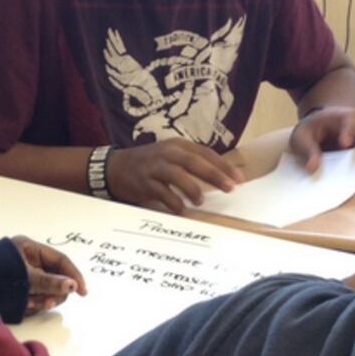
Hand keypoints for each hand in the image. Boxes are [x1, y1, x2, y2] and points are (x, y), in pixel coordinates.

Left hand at [11, 234, 88, 315]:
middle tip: (49, 303)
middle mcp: (29, 260)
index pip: (60, 260)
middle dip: (54, 292)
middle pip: (55, 277)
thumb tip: (72, 285)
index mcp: (30, 249)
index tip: (82, 291)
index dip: (74, 275)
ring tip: (30, 304)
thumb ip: (49, 282)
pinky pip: (35, 297)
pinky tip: (24, 305)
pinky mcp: (18, 289)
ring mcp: (24, 275)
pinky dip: (32, 303)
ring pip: (46, 290)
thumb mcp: (25, 277)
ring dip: (42, 300)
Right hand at [106, 139, 242, 214]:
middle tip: (230, 188)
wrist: (115, 167)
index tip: (239, 179)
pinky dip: (173, 202)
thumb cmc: (150, 164)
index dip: (223, 165)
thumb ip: (192, 163)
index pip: (205, 153)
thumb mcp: (171, 155)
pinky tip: (181, 210)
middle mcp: (168, 153)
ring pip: (178, 175)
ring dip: (192, 189)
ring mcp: (155, 167)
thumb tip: (221, 177)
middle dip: (214, 175)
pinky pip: (162, 193)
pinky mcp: (144, 182)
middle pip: (195, 162)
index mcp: (178, 145)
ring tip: (200, 201)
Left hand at [289, 107, 354, 173]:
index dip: (350, 130)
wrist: (319, 131)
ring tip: (354, 172)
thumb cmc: (311, 130)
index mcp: (342, 116)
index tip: (344, 144)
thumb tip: (313, 169)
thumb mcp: (302, 136)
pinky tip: (349, 179)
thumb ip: (307, 149)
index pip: (351, 119)